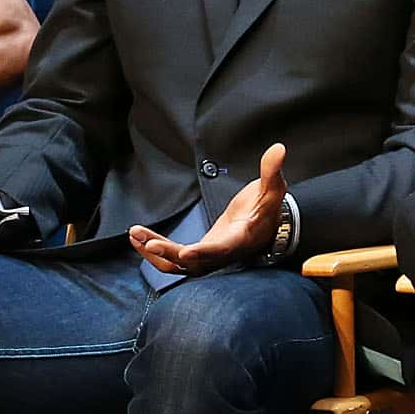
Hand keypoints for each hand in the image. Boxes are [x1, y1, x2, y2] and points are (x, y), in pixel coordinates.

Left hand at [129, 142, 287, 275]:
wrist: (265, 226)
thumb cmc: (266, 209)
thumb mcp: (271, 188)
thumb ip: (271, 171)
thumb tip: (278, 149)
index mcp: (239, 239)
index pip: (221, 249)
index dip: (203, 252)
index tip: (186, 252)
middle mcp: (222, 254)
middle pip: (194, 262)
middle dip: (169, 253)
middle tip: (148, 241)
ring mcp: (208, 258)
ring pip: (178, 264)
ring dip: (155, 253)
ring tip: (135, 234)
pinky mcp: (197, 255)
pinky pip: (173, 259)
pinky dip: (155, 251)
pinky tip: (138, 237)